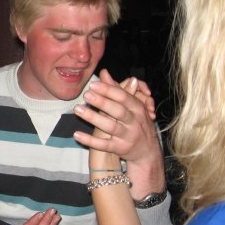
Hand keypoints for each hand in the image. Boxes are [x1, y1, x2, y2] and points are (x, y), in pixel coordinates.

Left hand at [73, 69, 164, 196]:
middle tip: (86, 95)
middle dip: (102, 102)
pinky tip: (76, 134)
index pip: (123, 97)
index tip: (93, 84)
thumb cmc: (137, 123)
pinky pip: (103, 145)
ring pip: (110, 127)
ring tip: (77, 110)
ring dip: (93, 118)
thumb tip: (104, 72)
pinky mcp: (120, 149)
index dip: (108, 90)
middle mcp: (134, 122)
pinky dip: (90, 140)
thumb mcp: (132, 106)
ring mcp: (127, 136)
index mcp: (137, 108)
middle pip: (118, 111)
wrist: (148, 152)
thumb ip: (117, 89)